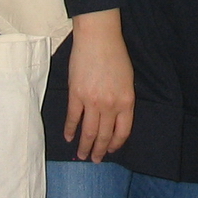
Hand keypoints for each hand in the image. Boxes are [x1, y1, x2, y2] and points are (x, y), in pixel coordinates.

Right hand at [64, 10, 133, 162]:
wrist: (98, 38)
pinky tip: (69, 137)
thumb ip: (123, 99)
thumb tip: (115, 116)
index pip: (123, 131)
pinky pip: (73, 118)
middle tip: (95, 160)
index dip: (116, 143)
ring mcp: (92, 102)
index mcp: (126, 101)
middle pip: (104, 135)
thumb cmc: (116, 54)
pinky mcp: (76, 95)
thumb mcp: (128, 79)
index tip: (111, 150)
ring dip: (84, 146)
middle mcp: (110, 105)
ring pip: (88, 131)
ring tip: (81, 155)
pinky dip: (70, 129)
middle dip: (99, 151)